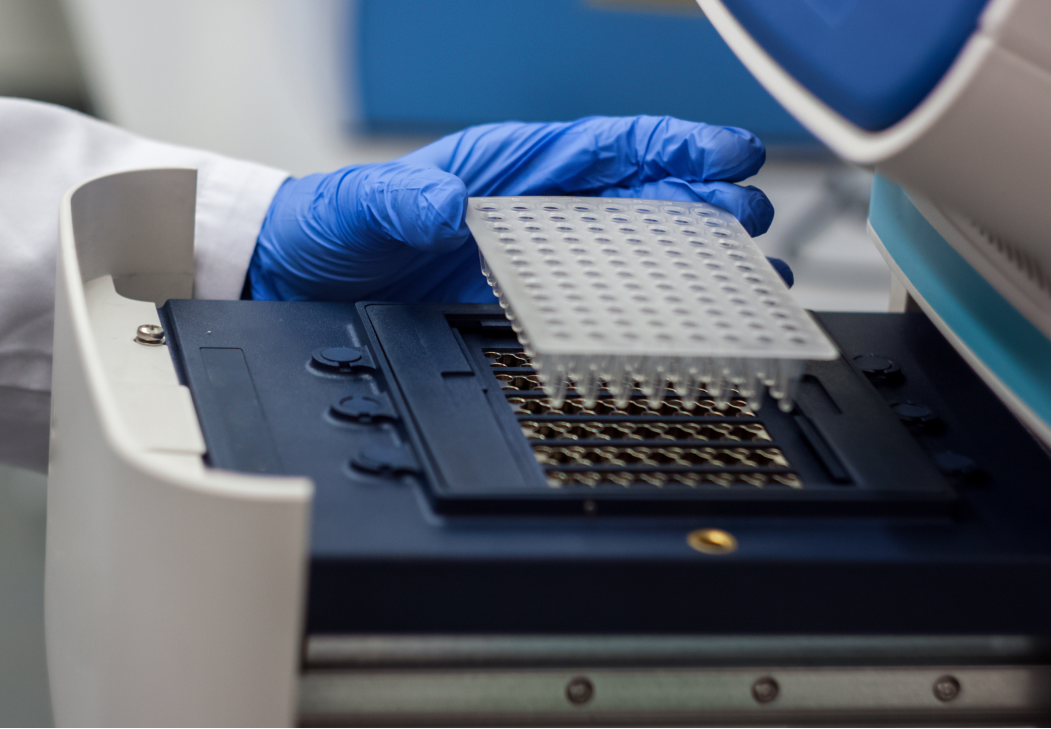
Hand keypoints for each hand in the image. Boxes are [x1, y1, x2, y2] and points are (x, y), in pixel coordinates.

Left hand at [247, 116, 776, 301]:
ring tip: (750, 278)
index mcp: (508, 167)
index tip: (726, 152)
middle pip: (639, 196)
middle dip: (702, 202)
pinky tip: (692, 322)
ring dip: (694, 260)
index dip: (669, 145)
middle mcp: (534, 209)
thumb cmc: (331, 228)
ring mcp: (536, 261)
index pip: (604, 146)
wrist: (299, 283)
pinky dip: (650, 310)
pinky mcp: (525, 307)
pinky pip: (600, 304)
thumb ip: (404, 200)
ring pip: (635, 252)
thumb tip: (446, 206)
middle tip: (751, 221)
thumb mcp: (361, 206)